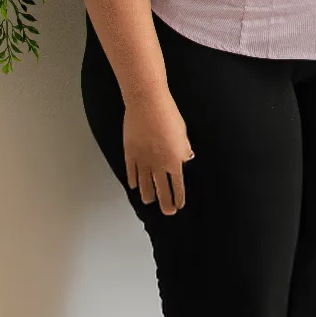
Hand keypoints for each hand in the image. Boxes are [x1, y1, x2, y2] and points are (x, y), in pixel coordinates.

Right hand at [123, 91, 193, 214]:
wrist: (147, 104)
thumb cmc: (168, 115)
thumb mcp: (183, 133)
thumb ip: (183, 148)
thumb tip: (186, 158)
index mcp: (174, 160)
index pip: (177, 185)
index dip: (178, 197)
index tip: (179, 205)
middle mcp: (158, 164)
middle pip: (162, 190)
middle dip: (165, 203)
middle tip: (167, 212)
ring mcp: (142, 161)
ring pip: (144, 185)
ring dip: (148, 195)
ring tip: (149, 201)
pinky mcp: (129, 153)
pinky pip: (131, 172)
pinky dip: (133, 180)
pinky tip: (134, 186)